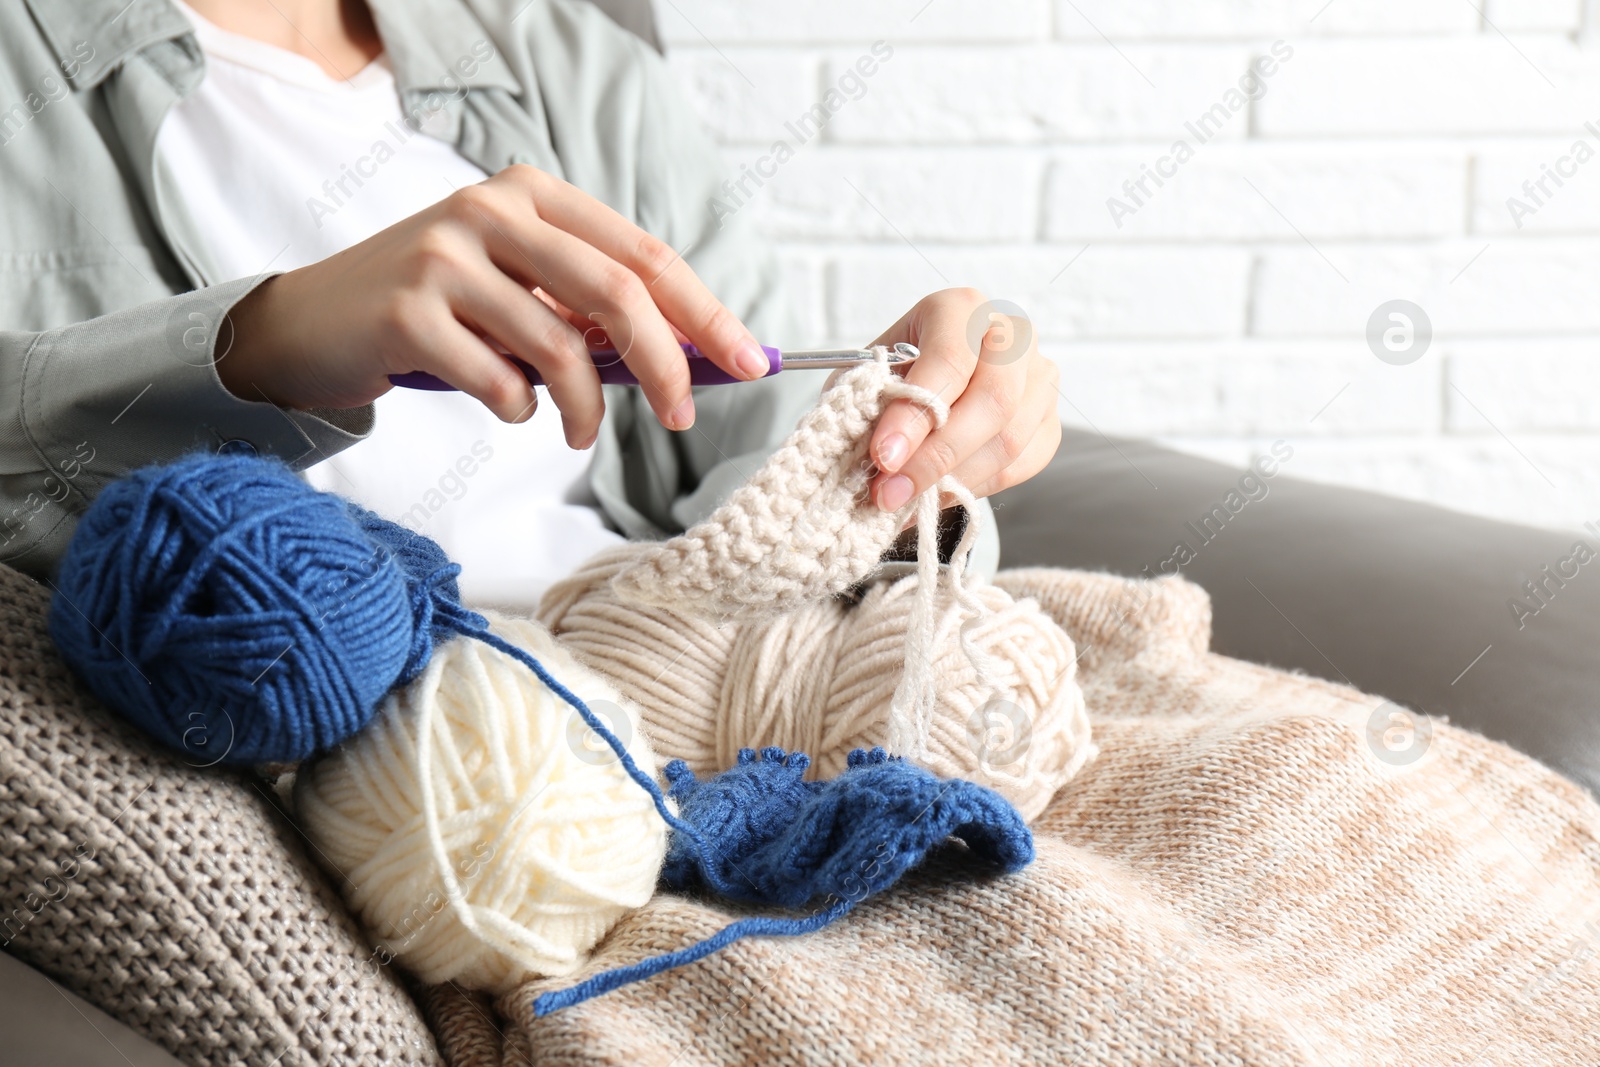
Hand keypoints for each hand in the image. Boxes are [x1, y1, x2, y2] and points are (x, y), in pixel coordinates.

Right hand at [221, 165, 770, 446]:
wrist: (312, 324)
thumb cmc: (434, 311)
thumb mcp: (515, 287)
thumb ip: (588, 310)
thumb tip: (688, 359)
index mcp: (531, 194)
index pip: (644, 254)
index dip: (705, 313)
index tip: (751, 362)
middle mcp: (491, 211)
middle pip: (618, 294)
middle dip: (667, 365)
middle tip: (682, 416)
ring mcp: (445, 257)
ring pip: (562, 348)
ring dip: (584, 409)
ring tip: (573, 430)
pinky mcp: (408, 312)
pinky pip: (502, 384)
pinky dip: (519, 410)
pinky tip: (501, 403)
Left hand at [867, 288, 1060, 509]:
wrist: (924, 385)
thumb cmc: (892, 374)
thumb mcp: (868, 378)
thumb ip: (873, 407)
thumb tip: (884, 460)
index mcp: (962, 309)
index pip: (950, 359)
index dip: (916, 414)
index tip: (883, 457)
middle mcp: (1012, 335)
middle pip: (994, 400)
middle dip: (937, 455)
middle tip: (891, 490)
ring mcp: (1039, 379)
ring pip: (1010, 440)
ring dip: (952, 480)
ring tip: (903, 499)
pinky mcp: (1049, 421)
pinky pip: (1020, 465)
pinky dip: (974, 488)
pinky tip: (934, 496)